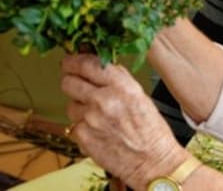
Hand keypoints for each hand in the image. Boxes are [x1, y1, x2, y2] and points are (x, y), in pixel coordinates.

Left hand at [60, 54, 188, 187]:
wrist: (153, 162)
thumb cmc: (151, 131)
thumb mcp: (139, 96)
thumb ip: (118, 80)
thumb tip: (99, 67)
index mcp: (121, 86)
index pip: (87, 64)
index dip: (74, 61)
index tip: (70, 62)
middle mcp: (103, 99)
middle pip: (69, 82)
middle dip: (71, 82)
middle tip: (77, 85)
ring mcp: (90, 119)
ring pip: (70, 104)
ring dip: (79, 107)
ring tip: (97, 116)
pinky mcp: (83, 137)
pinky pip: (74, 125)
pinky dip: (82, 126)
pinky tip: (98, 130)